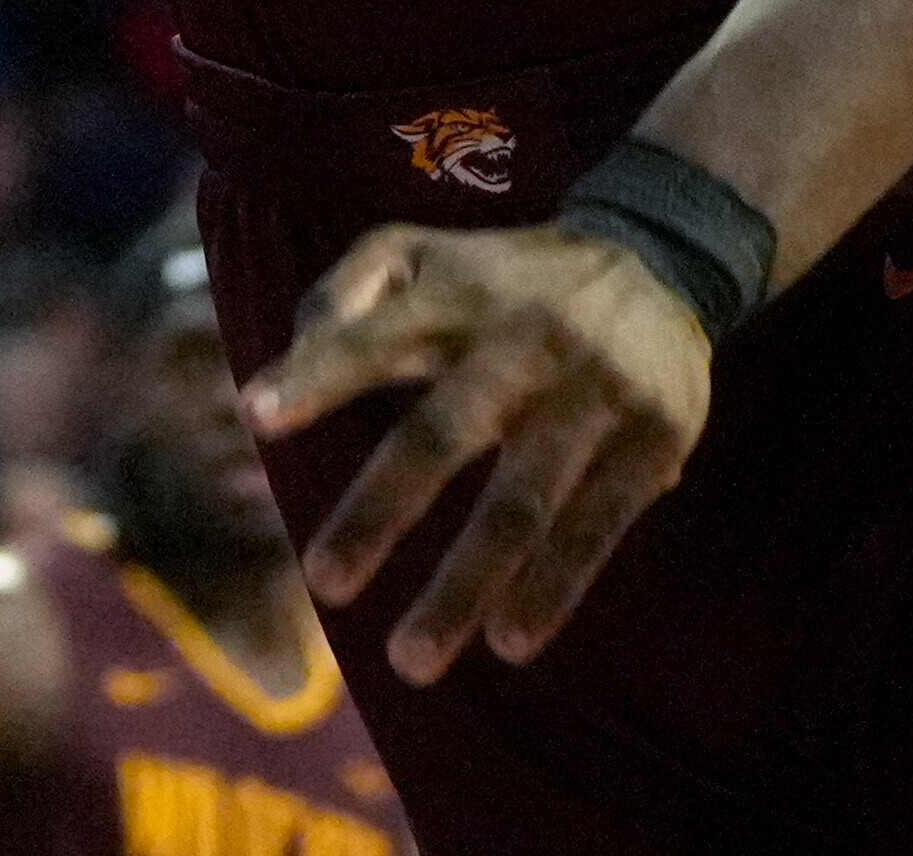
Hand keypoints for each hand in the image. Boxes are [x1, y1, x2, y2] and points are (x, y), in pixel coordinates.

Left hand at [243, 222, 716, 678]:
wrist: (657, 262)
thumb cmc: (502, 279)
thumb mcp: (421, 253)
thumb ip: (345, 293)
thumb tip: (287, 358)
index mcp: (455, 295)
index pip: (375, 335)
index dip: (318, 372)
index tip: (256, 416)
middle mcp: (520, 345)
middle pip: (443, 434)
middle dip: (379, 511)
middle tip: (324, 584)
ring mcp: (590, 396)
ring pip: (519, 502)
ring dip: (465, 584)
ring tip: (411, 659)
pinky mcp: (651, 441)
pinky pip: (596, 525)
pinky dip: (553, 587)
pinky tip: (510, 641)